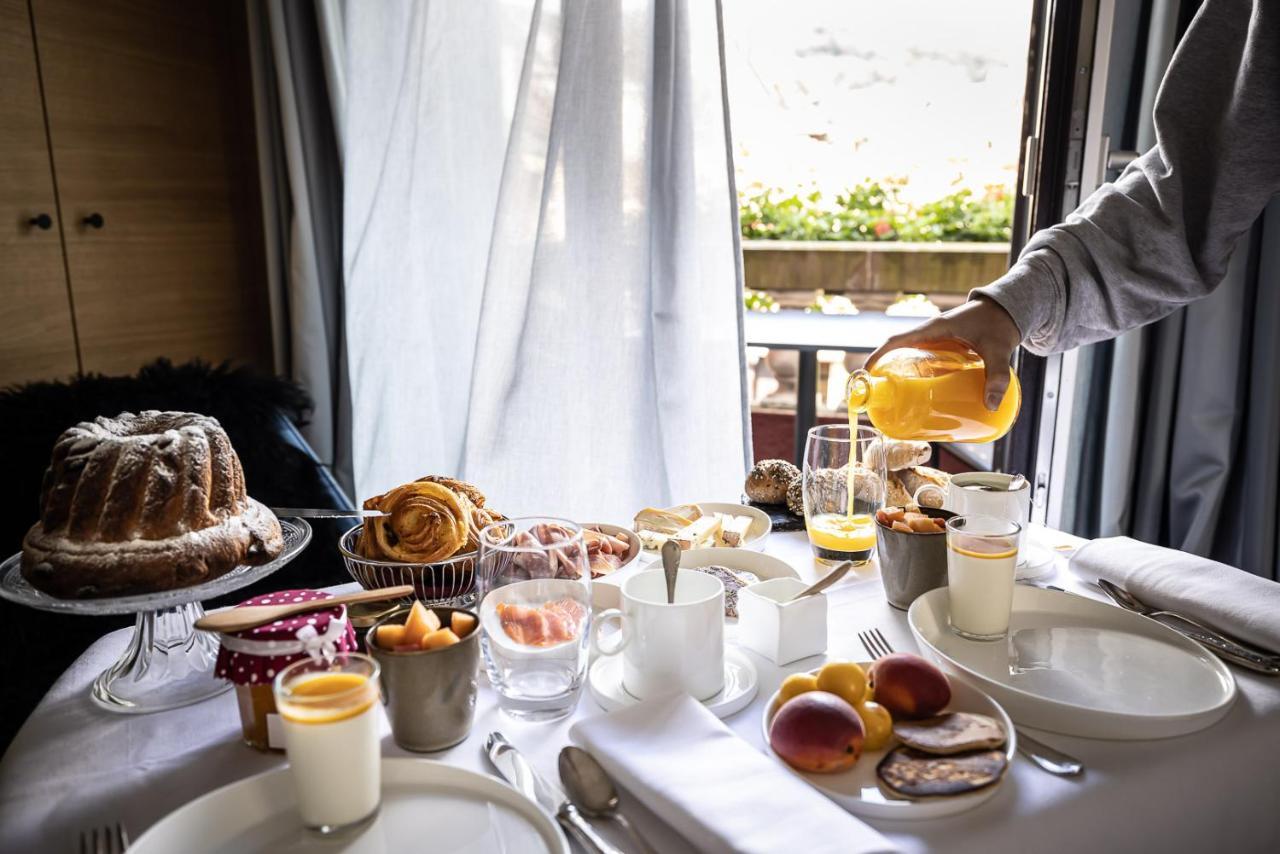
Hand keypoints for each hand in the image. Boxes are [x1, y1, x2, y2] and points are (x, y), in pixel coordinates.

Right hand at [866, 297, 1021, 410]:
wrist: (1007, 310)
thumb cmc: (999, 323)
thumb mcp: (999, 349)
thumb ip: (997, 375)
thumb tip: (990, 405)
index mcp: (934, 328)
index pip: (898, 340)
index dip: (879, 356)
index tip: (867, 373)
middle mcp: (929, 332)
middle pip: (896, 350)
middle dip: (883, 369)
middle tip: (879, 394)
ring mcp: (934, 339)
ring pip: (907, 355)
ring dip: (896, 371)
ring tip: (892, 396)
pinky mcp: (941, 345)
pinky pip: (919, 358)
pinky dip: (912, 372)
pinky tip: (916, 390)